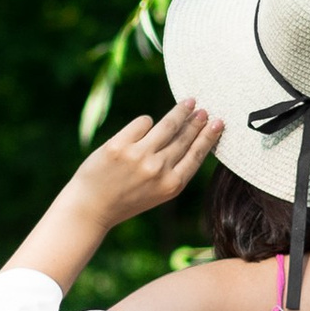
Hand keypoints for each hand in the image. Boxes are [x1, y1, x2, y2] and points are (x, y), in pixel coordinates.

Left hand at [1, 98, 222, 292]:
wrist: (91, 207)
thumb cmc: (126, 198)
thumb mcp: (157, 192)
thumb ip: (174, 169)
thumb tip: (190, 135)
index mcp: (172, 185)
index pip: (197, 154)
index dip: (208, 136)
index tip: (218, 122)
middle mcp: (158, 169)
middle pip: (184, 136)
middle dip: (196, 120)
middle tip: (203, 109)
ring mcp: (138, 156)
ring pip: (167, 124)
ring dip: (180, 111)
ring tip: (188, 103)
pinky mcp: (119, 145)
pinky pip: (142, 122)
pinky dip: (144, 123)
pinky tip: (144, 127)